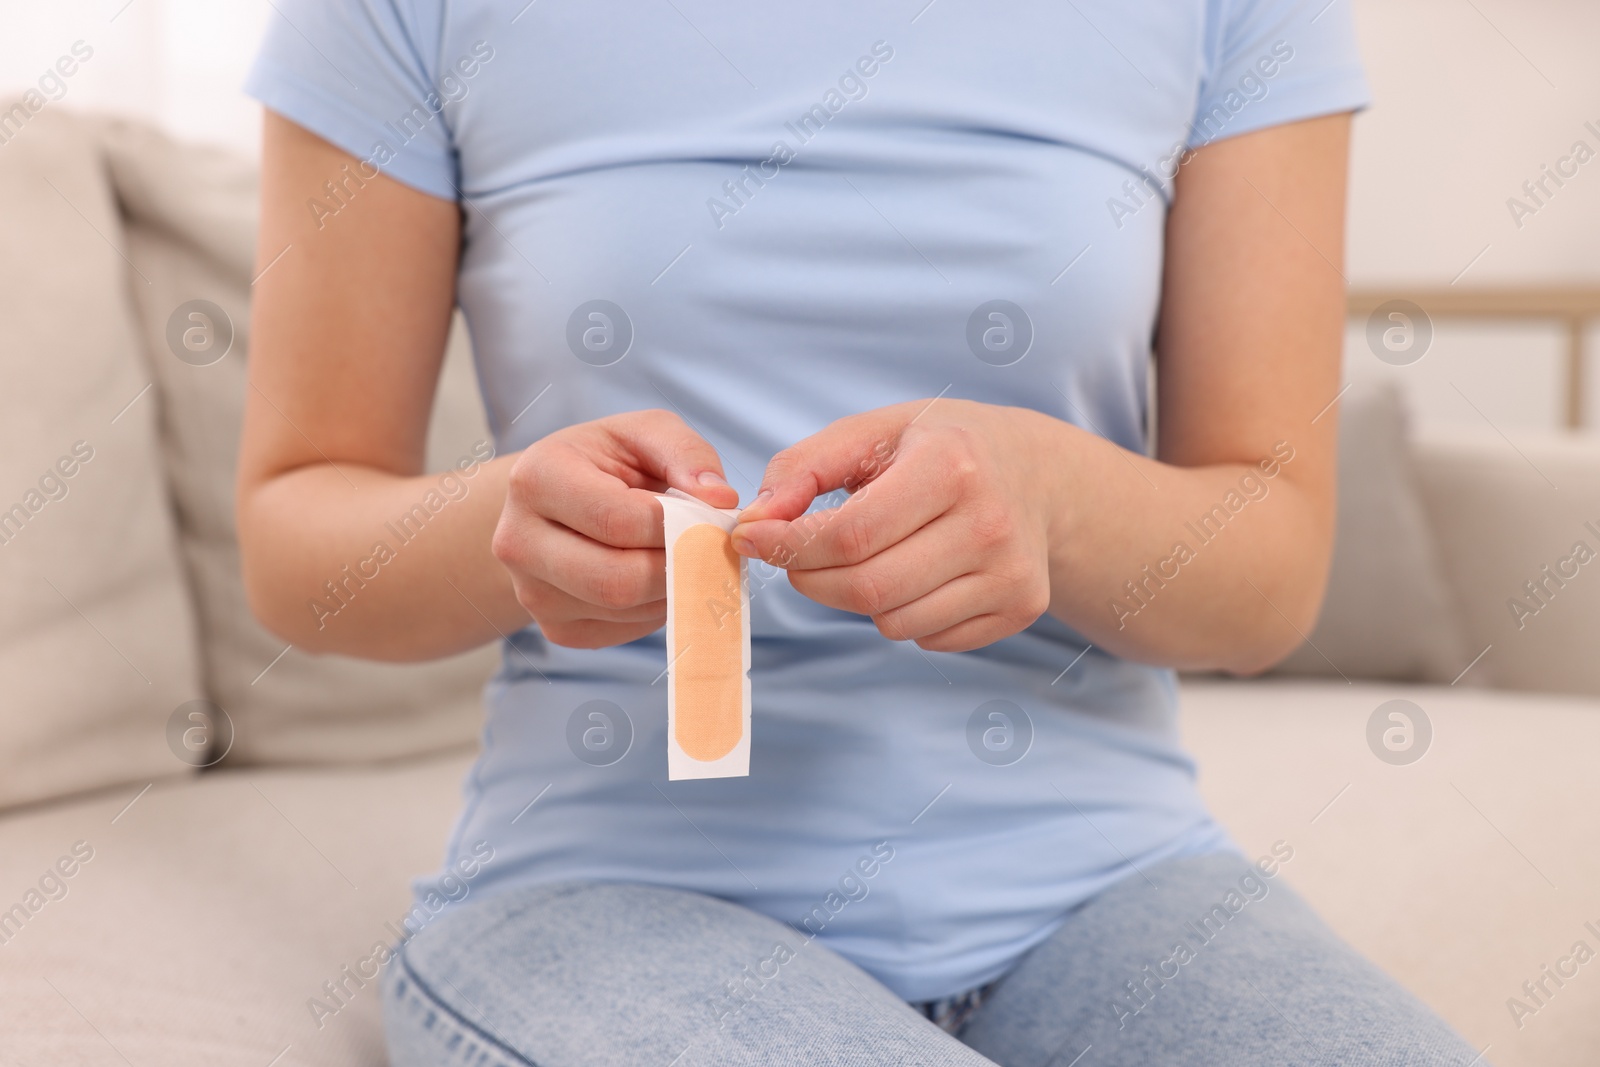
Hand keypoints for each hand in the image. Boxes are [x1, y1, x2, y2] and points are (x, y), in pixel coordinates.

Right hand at [492, 410, 738, 647]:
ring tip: (683, 555)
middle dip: (677, 567)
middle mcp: (518, 541)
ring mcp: (531, 593)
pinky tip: (657, 577)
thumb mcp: (647, 433)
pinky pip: (622, 632)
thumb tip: (720, 501)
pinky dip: (655, 609)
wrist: (557, 501)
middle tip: (707, 547)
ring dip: (672, 588)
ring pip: (623, 610)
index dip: (677, 525)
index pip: (619, 521)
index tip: (708, 516)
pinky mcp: (554, 628)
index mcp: (537, 478)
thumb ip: (687, 454)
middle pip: (617, 580)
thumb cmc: (608, 461)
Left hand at [731, 400, 1057, 651]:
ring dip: (858, 599)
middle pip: (868, 589)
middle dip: (810, 580)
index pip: (851, 535)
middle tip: (795, 558)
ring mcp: (1011, 573)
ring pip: (893, 623)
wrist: (1036, 473)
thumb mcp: (874, 431)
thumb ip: (803, 467)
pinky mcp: (1020, 609)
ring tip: (874, 555)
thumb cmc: (940, 447)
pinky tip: (918, 573)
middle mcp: (990, 524)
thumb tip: (756, 520)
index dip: (788, 546)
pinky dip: (902, 615)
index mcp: (952, 466)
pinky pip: (928, 639)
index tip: (751, 539)